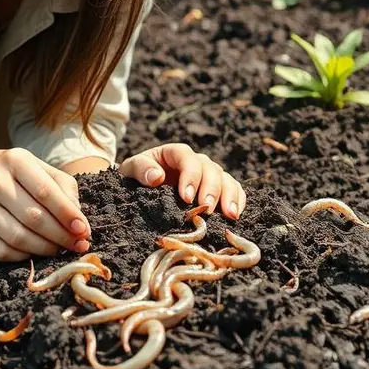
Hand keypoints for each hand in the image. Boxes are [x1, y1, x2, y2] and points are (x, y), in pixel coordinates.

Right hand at [0, 147, 91, 261]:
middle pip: (33, 218)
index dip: (67, 215)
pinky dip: (24, 257)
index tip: (83, 230)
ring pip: (18, 238)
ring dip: (45, 249)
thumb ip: (64, 190)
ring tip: (59, 248)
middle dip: (61, 236)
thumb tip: (79, 224)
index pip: (46, 192)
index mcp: (14, 160)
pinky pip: (2, 251)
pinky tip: (36, 251)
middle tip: (77, 245)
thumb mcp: (40, 169)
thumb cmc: (15, 174)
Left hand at [117, 143, 246, 219]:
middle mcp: (196, 161)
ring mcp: (209, 175)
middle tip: (206, 210)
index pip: (188, 159)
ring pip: (225, 179)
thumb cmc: (137, 177)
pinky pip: (234, 190)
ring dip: (229, 197)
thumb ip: (140, 169)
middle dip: (210, 190)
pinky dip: (238, 201)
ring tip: (228, 215)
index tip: (186, 197)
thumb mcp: (131, 170)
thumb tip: (157, 177)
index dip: (190, 176)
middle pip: (210, 170)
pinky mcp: (218, 189)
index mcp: (175, 153)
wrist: (143, 187)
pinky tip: (235, 216)